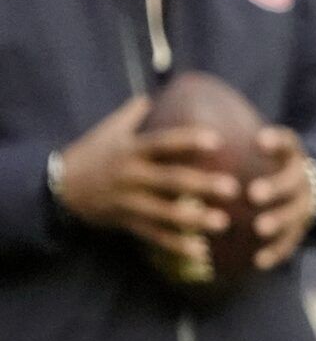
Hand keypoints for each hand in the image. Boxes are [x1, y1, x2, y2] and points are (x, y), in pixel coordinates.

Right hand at [58, 95, 237, 264]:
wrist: (57, 188)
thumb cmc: (92, 153)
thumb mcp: (110, 129)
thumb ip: (136, 111)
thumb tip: (162, 89)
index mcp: (131, 150)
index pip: (163, 142)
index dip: (188, 140)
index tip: (217, 140)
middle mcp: (131, 176)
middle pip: (170, 180)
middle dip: (202, 185)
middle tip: (233, 188)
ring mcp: (128, 202)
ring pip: (164, 213)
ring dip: (194, 219)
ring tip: (223, 223)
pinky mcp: (126, 222)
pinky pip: (154, 236)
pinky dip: (176, 245)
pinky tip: (201, 251)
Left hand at [248, 127, 315, 269]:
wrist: (303, 192)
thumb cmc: (265, 169)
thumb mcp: (262, 152)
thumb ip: (236, 143)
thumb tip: (190, 122)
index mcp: (291, 157)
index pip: (288, 143)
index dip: (277, 141)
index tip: (259, 141)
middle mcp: (301, 180)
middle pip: (292, 181)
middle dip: (275, 187)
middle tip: (254, 194)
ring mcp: (303, 206)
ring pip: (294, 214)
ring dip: (278, 220)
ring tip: (259, 227)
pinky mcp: (300, 231)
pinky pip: (290, 243)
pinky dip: (275, 251)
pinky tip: (258, 261)